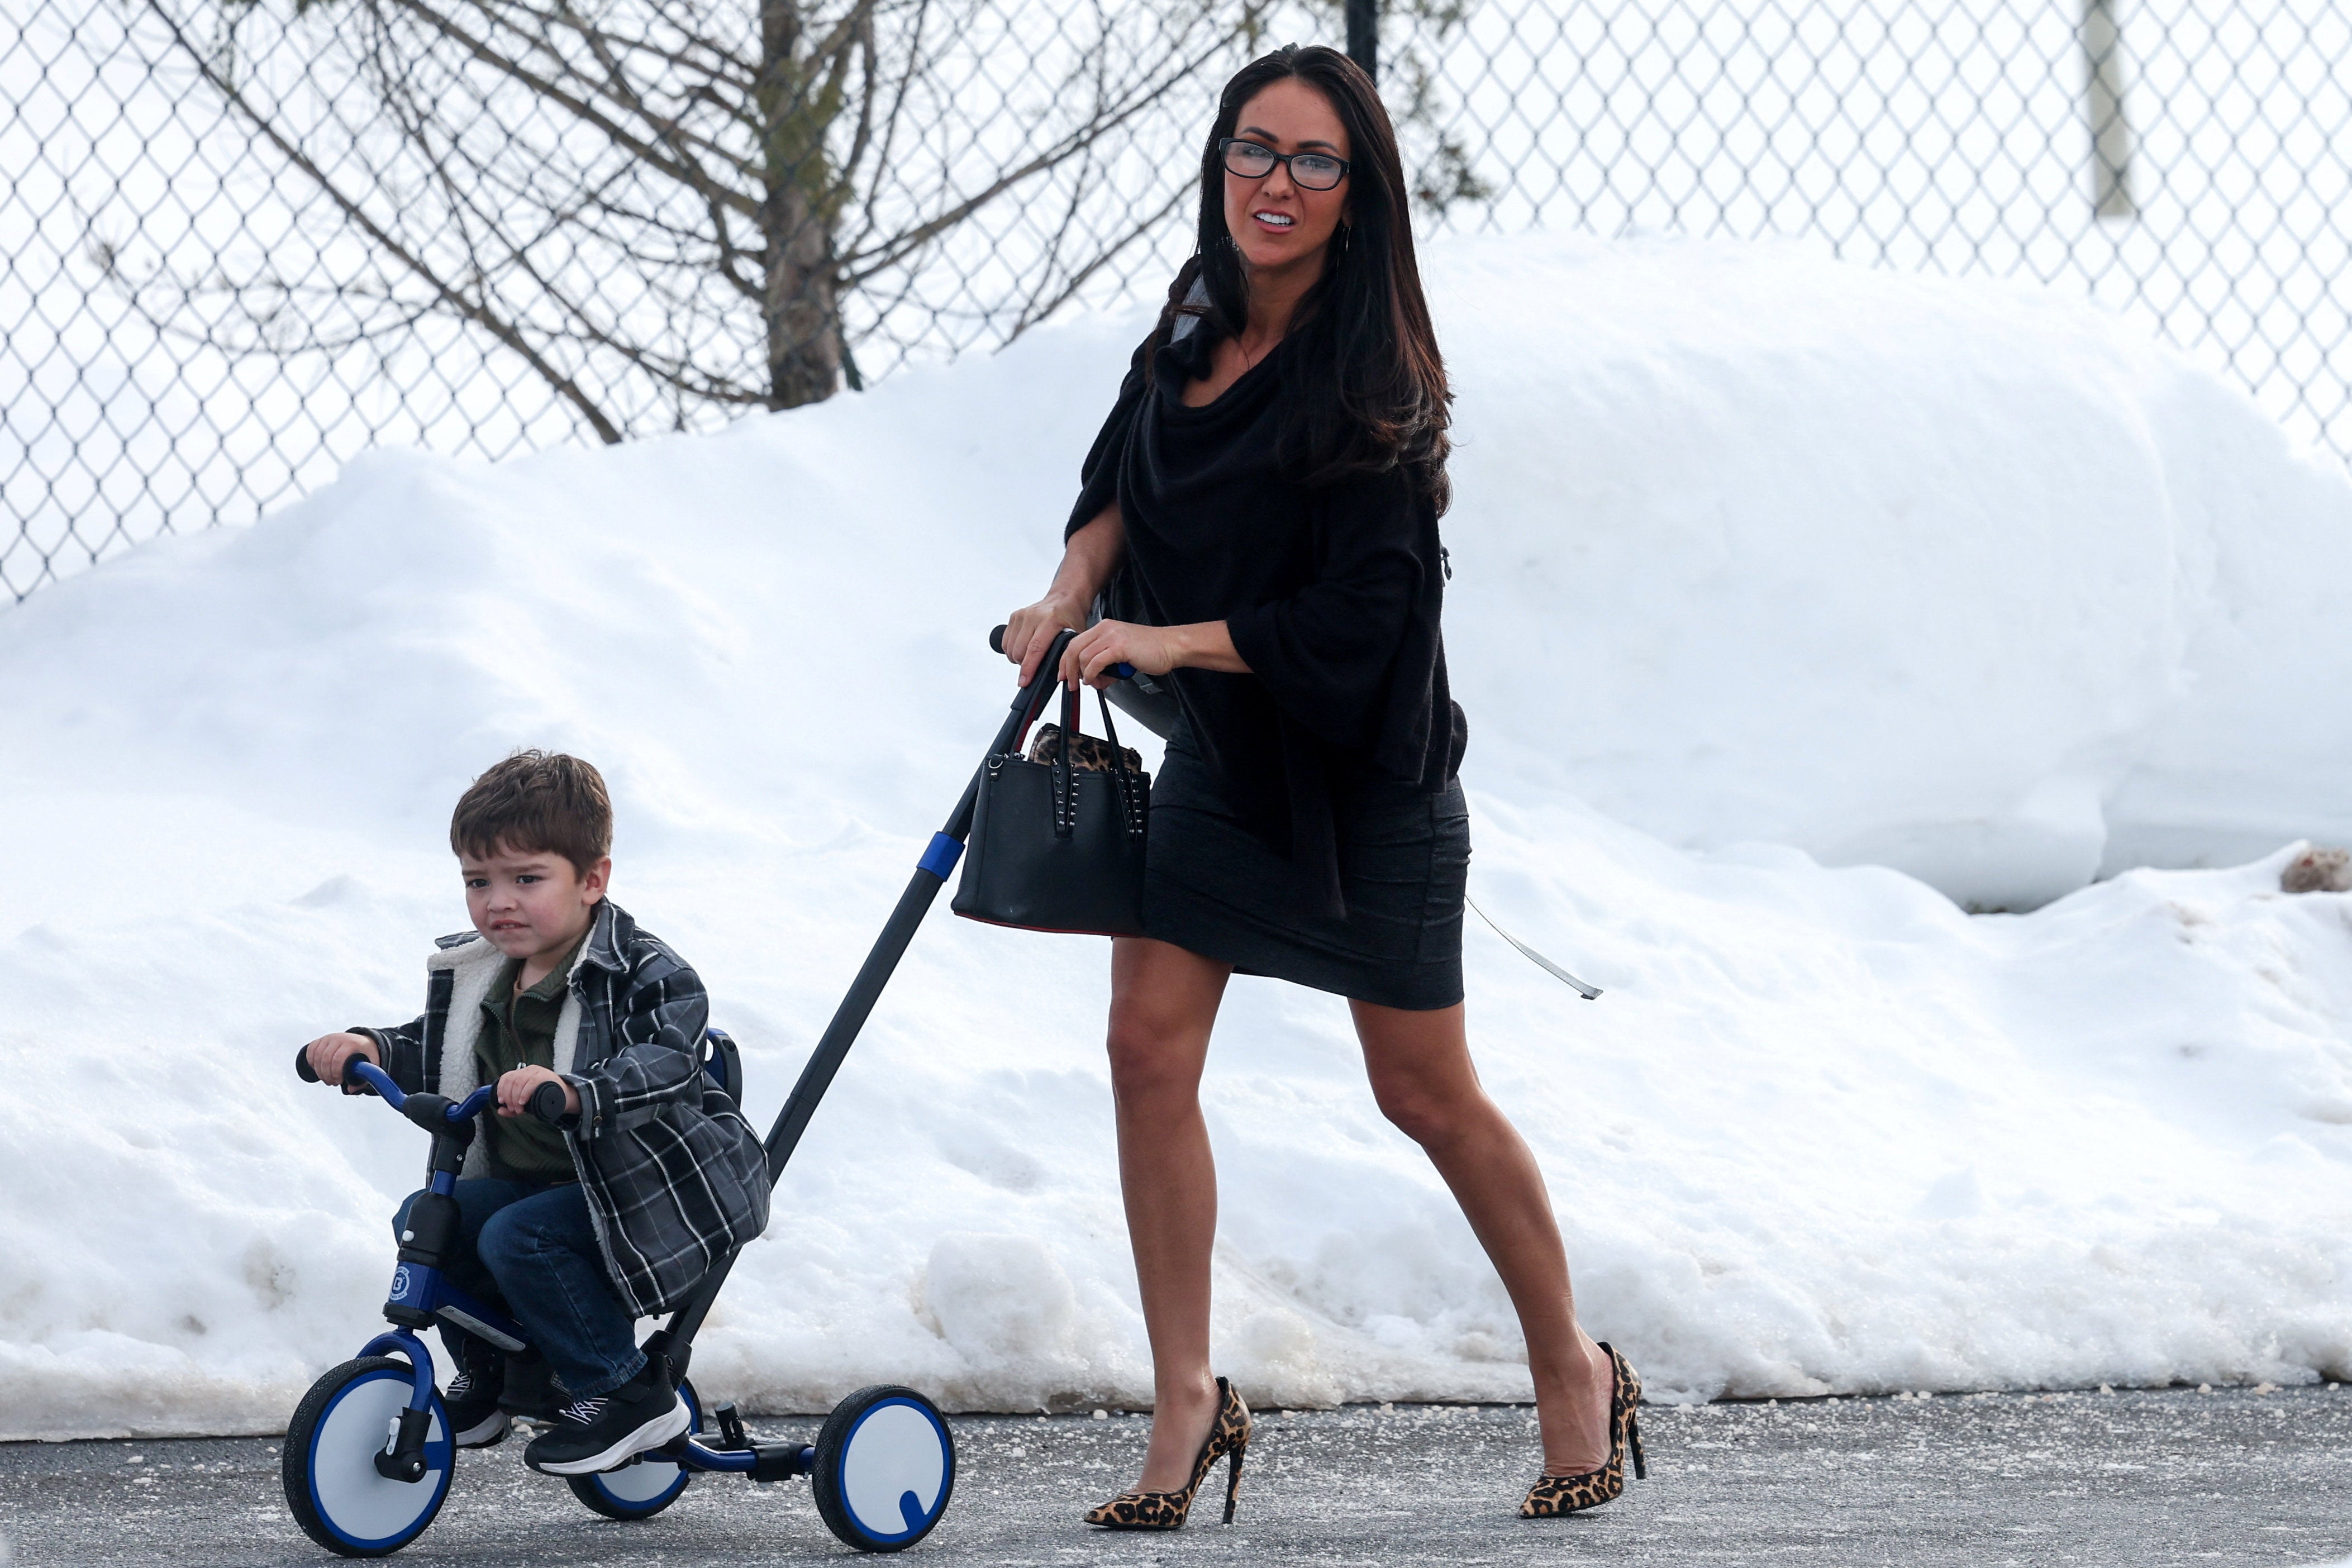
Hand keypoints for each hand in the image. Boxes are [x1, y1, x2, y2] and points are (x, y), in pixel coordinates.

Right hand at [303, 1032, 379, 1088]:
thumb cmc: (366, 1055)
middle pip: (325, 1059)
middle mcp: (339, 1038)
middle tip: (332, 1083)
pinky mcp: (321, 1040)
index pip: (338, 1058)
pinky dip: (311, 1062)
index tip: (339, 1082)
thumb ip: (364, 1079)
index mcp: (352, 1043)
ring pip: (316, 1056)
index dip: (336, 1073)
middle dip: (327, 1075)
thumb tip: (351, 1089)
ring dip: (319, 1071)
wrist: (362, 1042)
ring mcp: (329, 1038)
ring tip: (327, 1079)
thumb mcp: (371, 1065)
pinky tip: (319, 1069)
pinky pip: (311, 1050)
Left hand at [497, 1065, 578, 1118]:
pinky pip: (532, 1081)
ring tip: (519, 1109)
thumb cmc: (542, 1099)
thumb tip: (499, 1110)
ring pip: (519, 1081)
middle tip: (513, 1109)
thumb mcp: (525, 1104)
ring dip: (515, 1097)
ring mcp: (538, 1071)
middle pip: (512, 1080)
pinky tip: (523, 1101)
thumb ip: (512, 1108)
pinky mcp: (547, 1076)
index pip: (507, 1077)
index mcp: (522, 1073)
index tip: (502, 1102)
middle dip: (509, 1097)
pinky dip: (525, 1092)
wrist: (564, 1097)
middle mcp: (529, 1070)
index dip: (501, 1090)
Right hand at [1003, 592, 1087, 685]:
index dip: (1028, 668)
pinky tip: (1023, 650)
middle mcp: (1033, 616)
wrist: (1064, 598)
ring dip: (1017, 659)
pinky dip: (1012, 651)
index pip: (1035, 648)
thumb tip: (1064, 677)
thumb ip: (1068, 655)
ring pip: (1010, 648)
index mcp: (1050, 620)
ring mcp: (1022, 615)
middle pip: (1020, 651)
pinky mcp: (1014, 616)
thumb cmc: (1071, 617)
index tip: (1024, 682)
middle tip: (1035, 668)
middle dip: (1024, 666)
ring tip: (1030, 658)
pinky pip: (1006, 641)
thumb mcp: (1076, 636)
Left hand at [1060, 619, 1181, 687]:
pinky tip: (1097, 680)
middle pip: (1073, 649)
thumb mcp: (1121, 654)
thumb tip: (1094, 679)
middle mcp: (1105, 629)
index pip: (1075, 643)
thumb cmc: (1150, 650)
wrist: (1171, 646)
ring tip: (1094, 683)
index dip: (1065, 661)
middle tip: (1072, 684)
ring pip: (1083, 656)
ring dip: (1084, 674)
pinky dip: (1092, 674)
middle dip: (1068, 670)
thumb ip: (1104, 663)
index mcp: (1104, 628)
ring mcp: (1112, 636)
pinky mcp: (1119, 646)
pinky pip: (1096, 662)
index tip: (1064, 675)